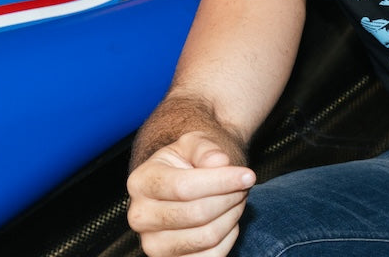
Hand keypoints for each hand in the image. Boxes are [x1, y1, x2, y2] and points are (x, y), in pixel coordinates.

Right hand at [126, 131, 256, 256]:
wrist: (185, 182)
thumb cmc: (190, 161)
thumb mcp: (195, 143)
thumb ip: (205, 149)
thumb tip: (219, 162)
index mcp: (141, 182)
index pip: (183, 187)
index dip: (221, 182)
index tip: (248, 175)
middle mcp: (140, 217)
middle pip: (196, 214)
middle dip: (229, 198)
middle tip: (244, 186)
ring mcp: (153, 244)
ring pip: (206, 237)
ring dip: (232, 217)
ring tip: (237, 199)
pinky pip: (211, 256)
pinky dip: (229, 237)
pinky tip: (229, 219)